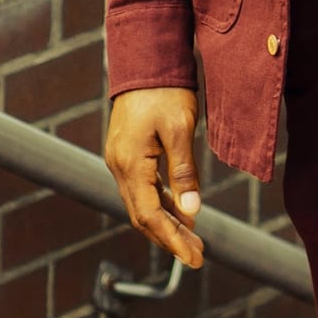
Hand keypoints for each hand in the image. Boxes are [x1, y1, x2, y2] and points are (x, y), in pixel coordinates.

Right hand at [106, 87, 205, 269]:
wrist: (145, 59)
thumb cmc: (165, 91)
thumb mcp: (180, 130)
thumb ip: (184, 172)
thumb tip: (192, 213)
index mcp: (130, 164)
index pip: (151, 216)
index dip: (173, 240)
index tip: (196, 258)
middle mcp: (118, 166)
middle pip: (143, 216)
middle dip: (170, 239)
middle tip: (198, 256)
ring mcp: (119, 160)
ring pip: (141, 204)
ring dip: (166, 224)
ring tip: (193, 240)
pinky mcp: (126, 153)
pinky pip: (142, 189)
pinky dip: (161, 204)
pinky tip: (180, 212)